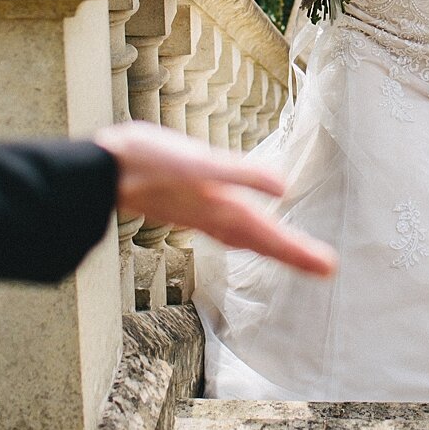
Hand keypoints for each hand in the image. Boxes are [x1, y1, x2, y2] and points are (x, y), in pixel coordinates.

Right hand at [94, 121, 335, 277]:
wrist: (99, 171)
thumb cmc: (145, 161)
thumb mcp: (196, 161)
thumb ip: (240, 174)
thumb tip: (281, 184)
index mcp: (221, 208)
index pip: (268, 235)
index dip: (298, 251)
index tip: (328, 268)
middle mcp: (212, 216)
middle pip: (260, 241)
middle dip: (292, 254)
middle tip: (324, 268)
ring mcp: (198, 213)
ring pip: (243, 236)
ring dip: (270, 245)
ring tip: (294, 254)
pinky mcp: (185, 205)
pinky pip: (223, 225)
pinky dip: (242, 230)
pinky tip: (242, 226)